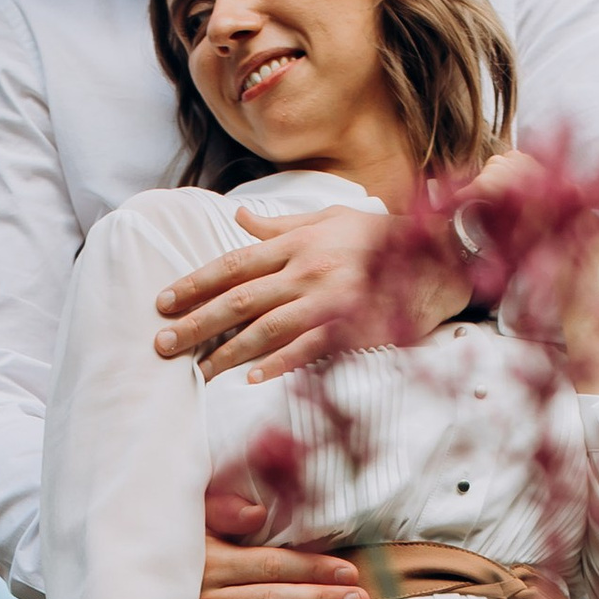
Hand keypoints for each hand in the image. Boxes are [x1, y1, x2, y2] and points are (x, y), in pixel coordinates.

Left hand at [155, 201, 460, 386]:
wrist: (437, 256)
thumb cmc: (379, 238)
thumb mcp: (330, 218)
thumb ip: (281, 226)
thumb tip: (238, 219)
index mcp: (298, 243)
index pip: (233, 264)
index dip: (195, 283)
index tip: (163, 301)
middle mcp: (307, 269)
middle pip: (239, 299)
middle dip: (196, 323)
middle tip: (161, 344)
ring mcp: (329, 300)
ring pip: (266, 329)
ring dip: (227, 354)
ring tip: (197, 373)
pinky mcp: (351, 328)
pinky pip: (308, 349)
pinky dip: (280, 364)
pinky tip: (252, 380)